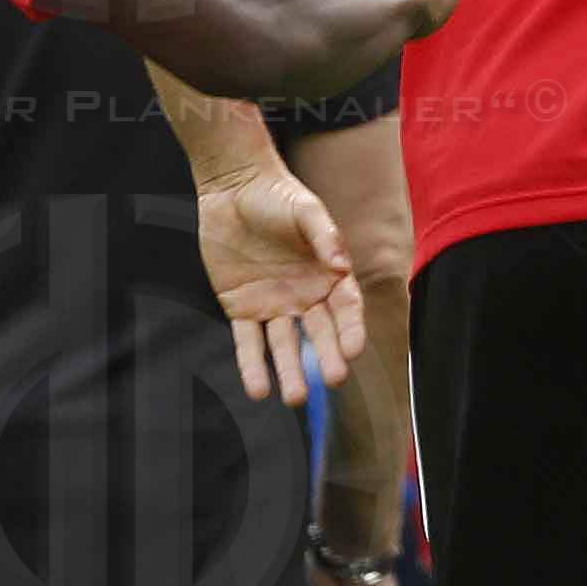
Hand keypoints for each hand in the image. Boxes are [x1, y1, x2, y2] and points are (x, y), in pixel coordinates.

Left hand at [195, 158, 362, 406]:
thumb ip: (324, 235)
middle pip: (319, 333)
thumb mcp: (306, 209)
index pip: (346, 308)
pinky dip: (252, 366)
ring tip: (295, 398)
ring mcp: (273, 305)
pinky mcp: (242, 309)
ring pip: (284, 345)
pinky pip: (248, 342)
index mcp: (328, 275)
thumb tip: (342, 265)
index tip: (354, 350)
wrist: (232, 187)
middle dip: (327, 356)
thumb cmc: (276, 195)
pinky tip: (258, 390)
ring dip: (290, 372)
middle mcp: (305, 297)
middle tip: (333, 379)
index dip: (351, 329)